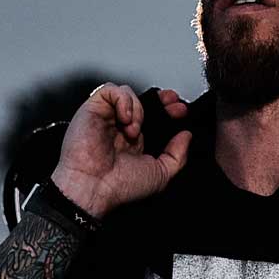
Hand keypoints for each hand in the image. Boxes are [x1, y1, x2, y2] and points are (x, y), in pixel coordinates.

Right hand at [51, 84, 190, 216]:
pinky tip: (124, 119)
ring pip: (128, 93)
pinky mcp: (92, 109)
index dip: (168, 110)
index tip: (181, 111)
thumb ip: (177, 155)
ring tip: (134, 130)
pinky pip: (110, 90)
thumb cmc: (120, 187)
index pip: (154, 116)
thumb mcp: (160, 174)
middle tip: (171, 104)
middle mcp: (120, 128)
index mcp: (134, 142)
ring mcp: (106, 118)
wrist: (94, 188)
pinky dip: (123, 100)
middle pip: (142, 100)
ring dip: (138, 108)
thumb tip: (186, 136)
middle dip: (160, 99)